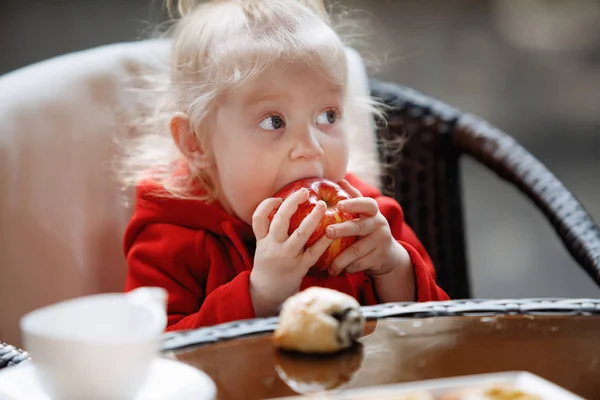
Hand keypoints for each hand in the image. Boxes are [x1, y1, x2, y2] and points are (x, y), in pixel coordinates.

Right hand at [250, 188, 333, 315]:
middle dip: (292, 202)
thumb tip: (282, 212)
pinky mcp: (299, 268)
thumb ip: (269, 235)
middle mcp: (272, 247)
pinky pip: (313, 252)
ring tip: (322, 205)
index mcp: (262, 242)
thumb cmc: (267, 270)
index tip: (279, 198)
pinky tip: (331, 232)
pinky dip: (323, 242)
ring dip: (312, 217)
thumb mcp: (261, 251)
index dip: (267, 205)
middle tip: (304, 191)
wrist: (266, 296)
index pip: (258, 218)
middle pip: (280, 219)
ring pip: (300, 233)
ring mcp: (286, 257)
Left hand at [326, 180, 410, 277]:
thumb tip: (339, 179)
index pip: (366, 203)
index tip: (339, 204)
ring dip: (340, 258)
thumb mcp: (364, 214)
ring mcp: (381, 242)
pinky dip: (347, 267)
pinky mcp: (380, 258)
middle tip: (328, 231)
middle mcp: (379, 224)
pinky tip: (337, 269)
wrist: (388, 256)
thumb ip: (353, 198)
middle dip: (343, 229)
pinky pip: (359, 264)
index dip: (353, 203)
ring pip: (356, 250)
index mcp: (373, 212)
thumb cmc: (368, 230)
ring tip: (327, 264)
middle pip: (360, 227)